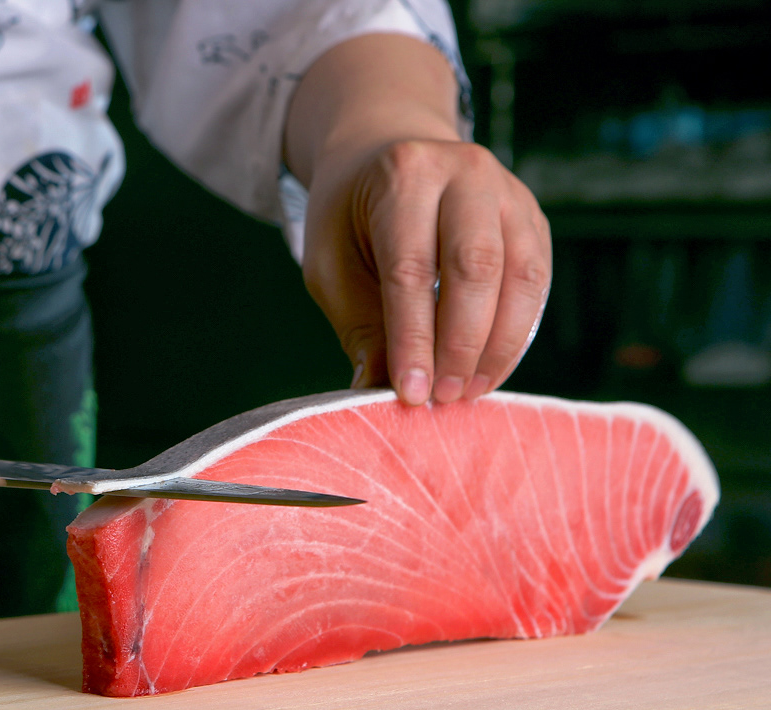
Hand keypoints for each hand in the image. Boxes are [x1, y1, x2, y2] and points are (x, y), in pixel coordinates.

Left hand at [302, 138, 550, 403]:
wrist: (385, 153)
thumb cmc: (351, 218)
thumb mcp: (331, 264)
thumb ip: (359, 325)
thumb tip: (376, 391)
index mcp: (404, 175)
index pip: (412, 267)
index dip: (413, 337)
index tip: (410, 393)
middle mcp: (465, 172)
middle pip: (476, 268)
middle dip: (460, 344)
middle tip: (442, 397)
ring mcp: (508, 192)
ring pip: (519, 277)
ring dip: (497, 345)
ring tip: (464, 391)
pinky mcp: (532, 218)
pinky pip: (536, 282)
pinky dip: (516, 334)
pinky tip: (487, 369)